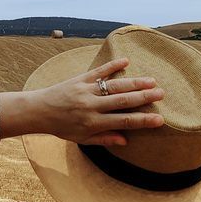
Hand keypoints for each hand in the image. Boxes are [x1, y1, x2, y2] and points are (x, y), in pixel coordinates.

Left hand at [32, 57, 163, 145]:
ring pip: (114, 85)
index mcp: (93, 123)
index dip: (142, 121)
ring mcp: (85, 91)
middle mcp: (91, 106)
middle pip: (122, 101)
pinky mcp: (79, 79)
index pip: (123, 121)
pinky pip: (98, 71)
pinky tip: (126, 61)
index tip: (159, 119)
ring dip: (134, 82)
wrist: (39, 111)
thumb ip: (104, 139)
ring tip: (152, 81)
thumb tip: (125, 140)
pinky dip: (112, 65)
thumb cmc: (62, 127)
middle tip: (161, 94)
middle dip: (143, 97)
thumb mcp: (81, 139)